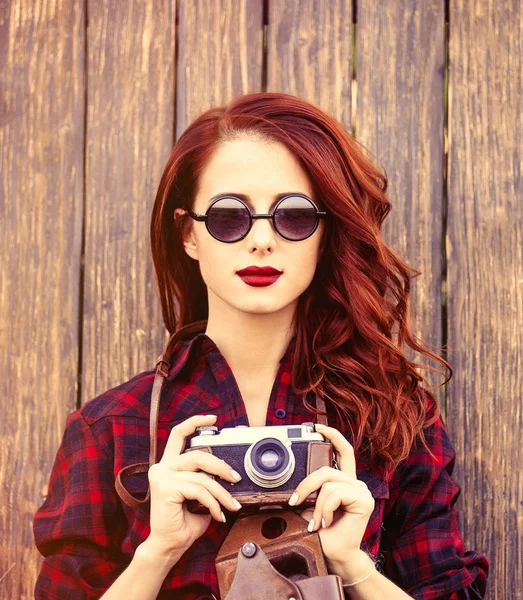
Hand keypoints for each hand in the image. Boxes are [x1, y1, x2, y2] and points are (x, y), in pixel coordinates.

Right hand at [146, 414, 242, 558]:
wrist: (169, 546)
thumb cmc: (184, 522)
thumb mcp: (199, 495)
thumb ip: (206, 480)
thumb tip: (229, 472)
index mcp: (168, 465)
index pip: (178, 435)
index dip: (195, 422)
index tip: (213, 418)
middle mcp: (161, 467)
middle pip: (198, 455)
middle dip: (221, 466)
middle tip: (236, 478)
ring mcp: (161, 476)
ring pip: (202, 476)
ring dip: (222, 492)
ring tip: (231, 505)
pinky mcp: (166, 488)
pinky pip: (199, 490)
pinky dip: (214, 503)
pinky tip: (218, 515)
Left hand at [290, 423, 374, 563]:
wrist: (335, 556)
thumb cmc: (322, 534)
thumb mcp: (309, 507)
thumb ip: (307, 491)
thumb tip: (285, 482)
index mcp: (344, 481)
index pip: (342, 451)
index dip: (332, 435)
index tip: (317, 427)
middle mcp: (355, 482)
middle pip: (327, 468)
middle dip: (307, 484)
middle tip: (295, 500)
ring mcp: (361, 490)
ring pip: (328, 482)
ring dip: (316, 504)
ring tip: (317, 522)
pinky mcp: (364, 500)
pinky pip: (334, 494)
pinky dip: (324, 509)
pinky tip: (327, 523)